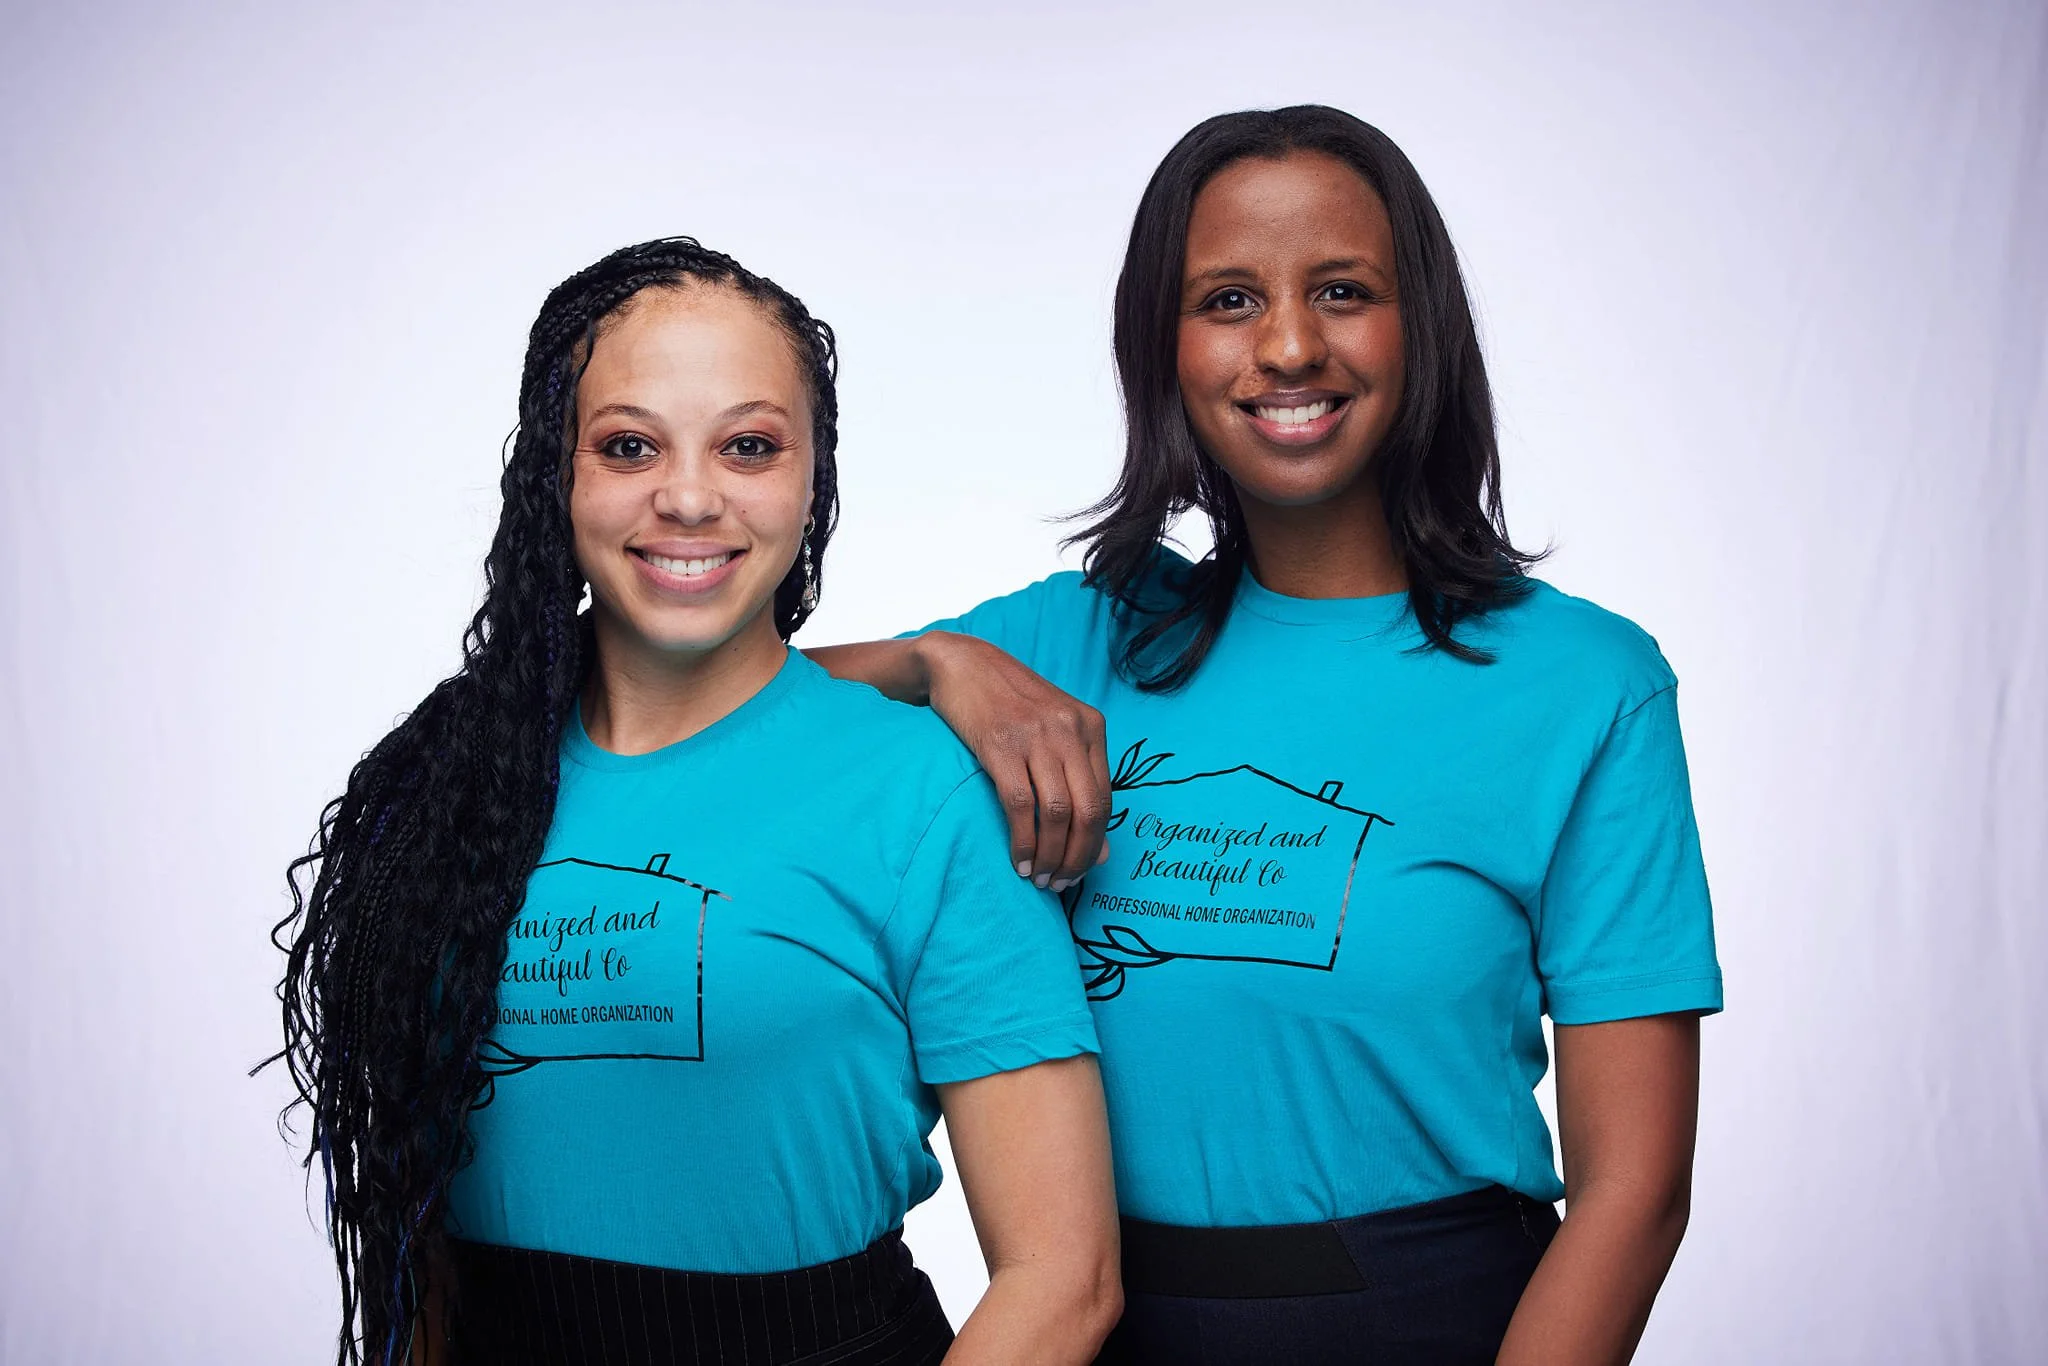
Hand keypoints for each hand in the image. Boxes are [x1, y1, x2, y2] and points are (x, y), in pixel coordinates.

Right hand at [920, 632, 1111, 890]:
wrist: (961, 663)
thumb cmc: (1008, 703)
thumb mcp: (1054, 733)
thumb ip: (1080, 784)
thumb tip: (1104, 852)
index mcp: (1091, 726)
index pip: (1106, 799)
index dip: (1095, 844)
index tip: (1079, 870)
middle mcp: (1070, 729)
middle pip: (1089, 810)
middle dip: (1077, 857)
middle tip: (1060, 884)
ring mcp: (1036, 736)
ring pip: (1058, 812)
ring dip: (1050, 855)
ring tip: (1038, 877)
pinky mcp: (1001, 745)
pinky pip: (1021, 806)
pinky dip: (1023, 841)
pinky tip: (1018, 860)